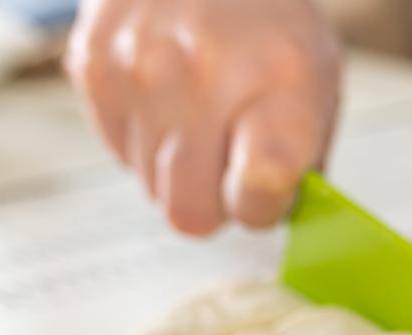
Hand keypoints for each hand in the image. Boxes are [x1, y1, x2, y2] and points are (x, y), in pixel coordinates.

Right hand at [66, 0, 341, 234]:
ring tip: (202, 117)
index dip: (262, 209)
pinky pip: (120, 154)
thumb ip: (303, 165)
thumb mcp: (318, 86)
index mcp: (279, 85)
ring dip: (179, 170)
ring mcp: (139, 71)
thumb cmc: (271, 34)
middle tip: (231, 166)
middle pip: (191, 212)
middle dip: (215, 204)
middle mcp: (203, 77)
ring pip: (152, 189)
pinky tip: (169, 99)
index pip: (261, 183)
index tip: (266, 197)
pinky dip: (146, 140)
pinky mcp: (93, 66)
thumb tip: (278, 224)